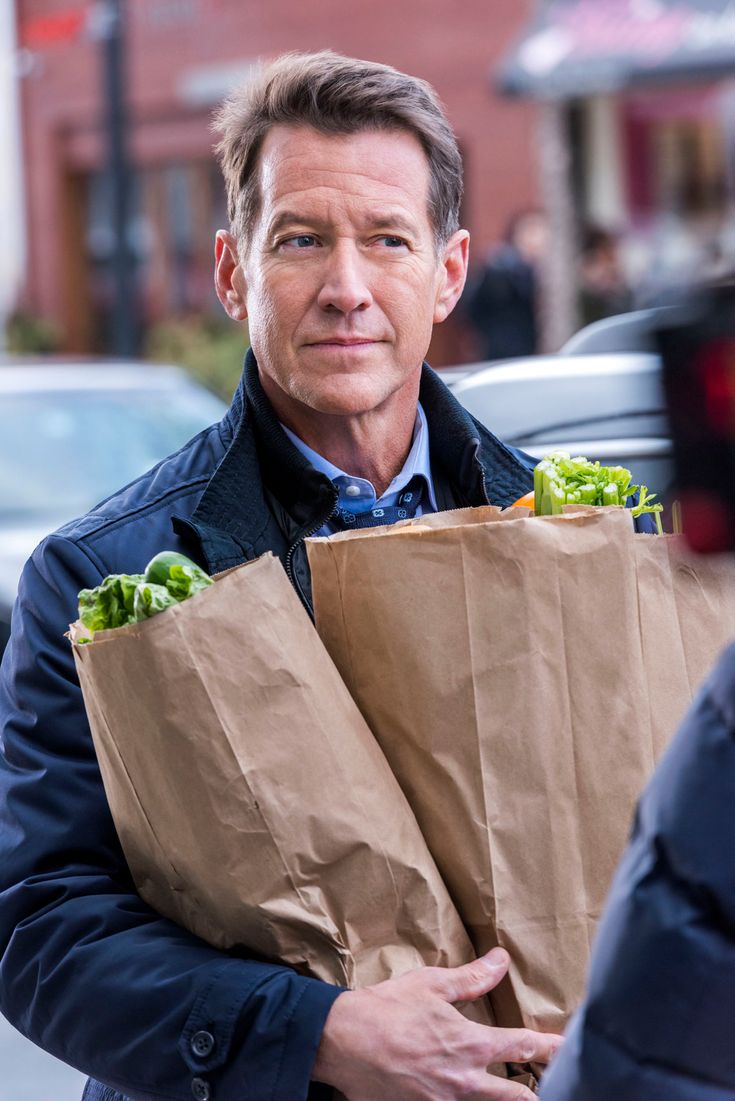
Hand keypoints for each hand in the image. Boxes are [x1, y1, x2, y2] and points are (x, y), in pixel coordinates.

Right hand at [311, 947, 562, 1099]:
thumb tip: (501, 960)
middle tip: (549, 1089)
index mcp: (470, 1044)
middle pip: (516, 1098)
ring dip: (504, 1100)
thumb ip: (472, 978)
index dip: (550, 1048)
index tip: (567, 1048)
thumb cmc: (386, 1008)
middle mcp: (464, 1081)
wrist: (342, 1042)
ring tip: (519, 1094)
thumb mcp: (431, 985)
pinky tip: (464, 1093)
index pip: (522, 1047)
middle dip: (536, 1095)